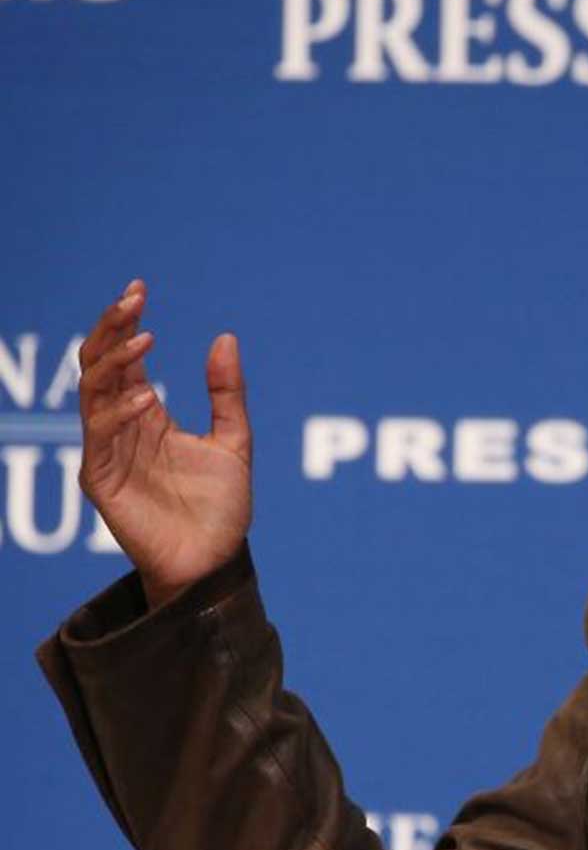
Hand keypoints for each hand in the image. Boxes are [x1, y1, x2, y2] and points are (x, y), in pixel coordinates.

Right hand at [77, 279, 252, 607]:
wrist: (214, 560)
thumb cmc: (222, 507)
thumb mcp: (234, 441)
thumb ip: (227, 393)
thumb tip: (225, 337)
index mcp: (147, 413)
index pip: (126, 357)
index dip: (126, 323)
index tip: (139, 289)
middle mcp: (122, 425)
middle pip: (99, 364)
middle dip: (110, 329)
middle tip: (130, 300)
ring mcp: (107, 450)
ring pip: (91, 391)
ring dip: (114, 361)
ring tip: (143, 337)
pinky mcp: (101, 477)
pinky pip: (99, 434)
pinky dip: (119, 410)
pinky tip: (147, 395)